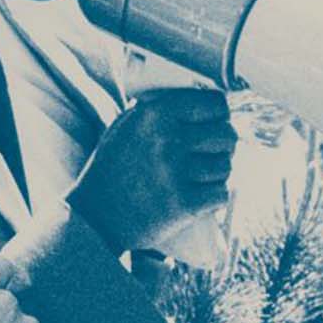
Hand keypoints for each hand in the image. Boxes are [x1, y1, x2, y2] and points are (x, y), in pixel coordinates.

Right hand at [69, 87, 237, 252]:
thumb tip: (202, 104)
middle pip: (226, 134)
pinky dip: (213, 198)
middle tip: (209, 155)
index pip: (214, 104)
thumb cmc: (111, 171)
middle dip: (222, 145)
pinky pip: (221, 194)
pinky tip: (198, 197)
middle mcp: (167, 139)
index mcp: (154, 114)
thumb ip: (159, 112)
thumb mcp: (125, 127)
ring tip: (198, 178)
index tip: (214, 125)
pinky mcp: (184, 204)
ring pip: (225, 166)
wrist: (96, 218)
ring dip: (217, 173)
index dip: (219, 116)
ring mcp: (176, 172)